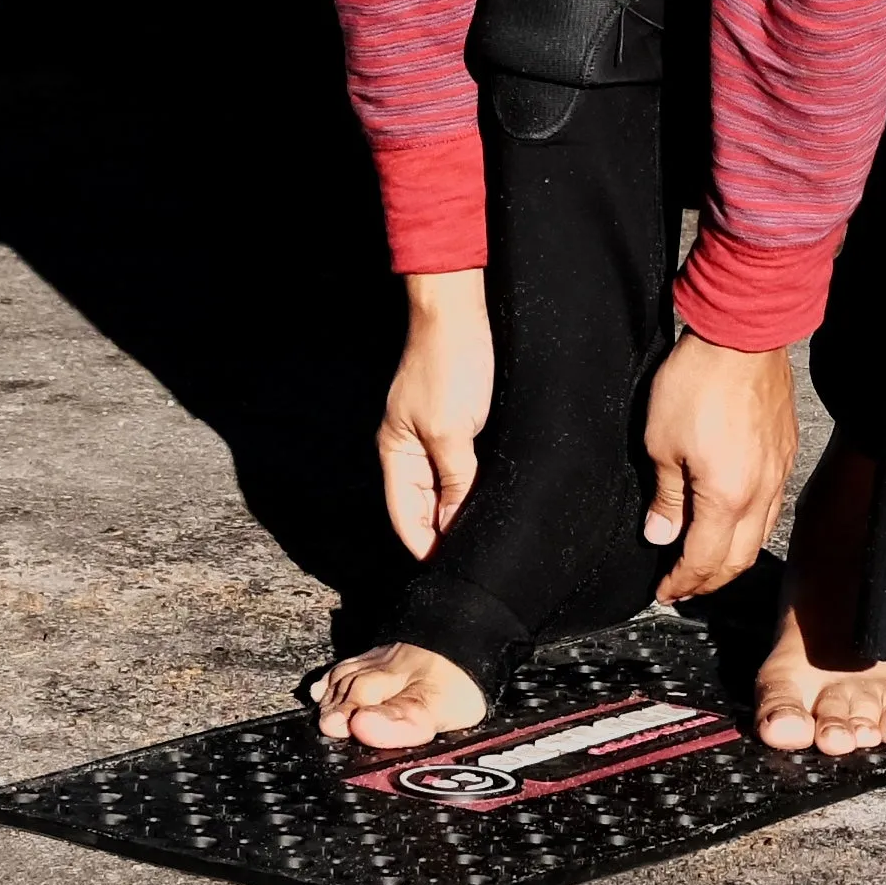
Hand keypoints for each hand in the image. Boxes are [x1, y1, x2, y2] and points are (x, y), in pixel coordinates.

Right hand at [380, 270, 493, 559]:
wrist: (459, 312)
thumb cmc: (449, 366)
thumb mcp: (451, 430)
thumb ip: (454, 479)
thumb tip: (455, 525)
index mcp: (396, 453)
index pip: (405, 516)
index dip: (424, 545)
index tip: (448, 571)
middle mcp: (411, 447)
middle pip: (423, 505)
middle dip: (442, 532)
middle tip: (473, 560)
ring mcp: (434, 432)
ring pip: (444, 485)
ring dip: (458, 508)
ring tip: (484, 535)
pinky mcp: (458, 418)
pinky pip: (460, 463)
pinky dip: (470, 482)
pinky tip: (489, 494)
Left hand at [642, 333, 796, 601]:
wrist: (742, 333)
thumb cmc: (699, 381)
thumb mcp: (661, 442)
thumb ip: (664, 496)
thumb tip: (661, 533)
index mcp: (727, 496)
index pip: (704, 561)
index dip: (682, 582)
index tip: (665, 590)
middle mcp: (760, 491)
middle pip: (738, 559)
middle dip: (709, 580)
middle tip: (684, 586)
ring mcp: (778, 471)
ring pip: (760, 534)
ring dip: (733, 556)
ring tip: (708, 559)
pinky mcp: (786, 449)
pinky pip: (773, 504)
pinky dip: (752, 525)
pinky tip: (736, 516)